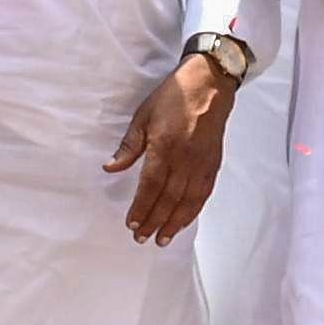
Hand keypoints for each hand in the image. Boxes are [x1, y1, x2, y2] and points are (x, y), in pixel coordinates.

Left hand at [106, 46, 237, 242]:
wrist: (208, 85)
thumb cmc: (173, 97)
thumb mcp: (143, 117)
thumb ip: (128, 147)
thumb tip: (110, 168)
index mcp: (165, 147)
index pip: (151, 186)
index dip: (141, 208)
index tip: (132, 223)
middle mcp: (185, 160)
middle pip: (168, 200)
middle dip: (154, 222)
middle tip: (142, 238)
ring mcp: (201, 164)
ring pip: (188, 202)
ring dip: (174, 223)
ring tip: (162, 239)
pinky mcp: (213, 165)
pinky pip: (203, 195)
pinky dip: (192, 211)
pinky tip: (183, 221)